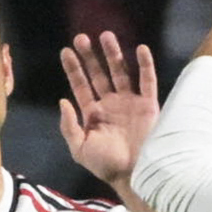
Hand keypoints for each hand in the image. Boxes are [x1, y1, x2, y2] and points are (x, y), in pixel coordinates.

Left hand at [59, 31, 158, 187]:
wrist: (134, 175)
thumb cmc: (105, 165)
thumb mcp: (80, 148)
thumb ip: (69, 126)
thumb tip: (63, 101)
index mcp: (93, 114)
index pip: (81, 86)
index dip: (74, 69)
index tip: (66, 51)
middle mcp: (111, 104)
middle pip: (99, 74)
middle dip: (90, 57)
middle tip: (81, 38)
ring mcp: (130, 103)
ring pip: (121, 72)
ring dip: (113, 54)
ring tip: (106, 36)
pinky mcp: (148, 106)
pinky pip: (147, 81)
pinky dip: (145, 65)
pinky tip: (140, 49)